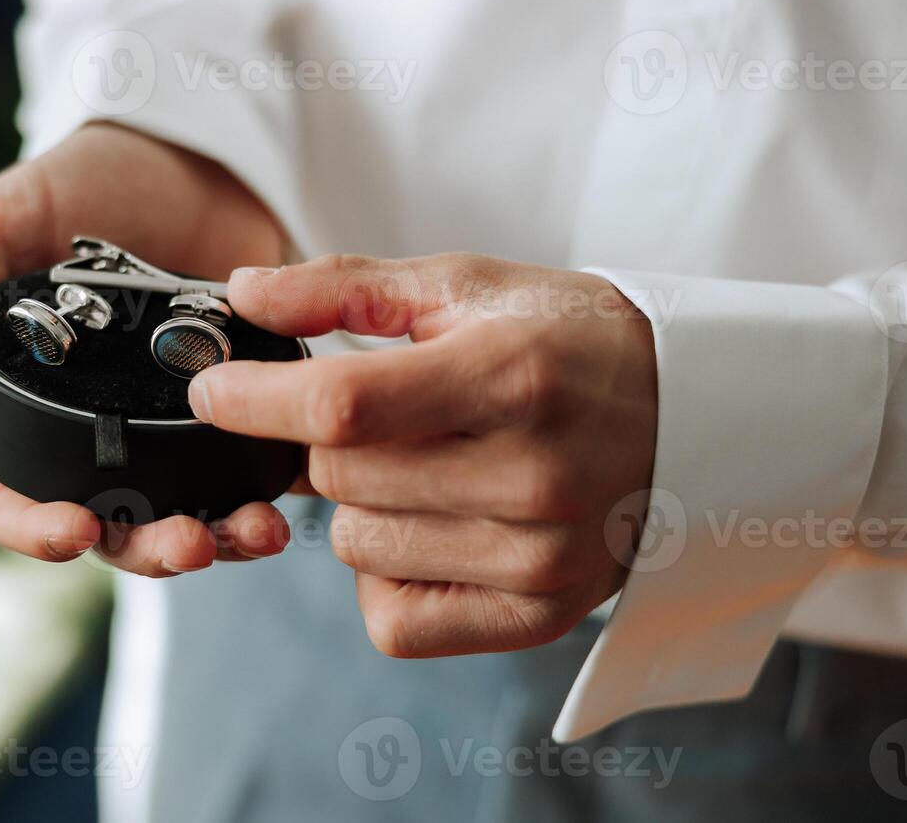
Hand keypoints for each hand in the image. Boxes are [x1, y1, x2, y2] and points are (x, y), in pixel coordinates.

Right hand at [0, 123, 293, 574]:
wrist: (190, 152)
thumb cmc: (80, 181)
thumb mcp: (3, 219)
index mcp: (32, 409)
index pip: (17, 499)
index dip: (37, 531)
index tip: (76, 530)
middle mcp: (101, 432)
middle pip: (114, 527)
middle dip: (148, 549)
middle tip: (189, 543)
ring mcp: (173, 424)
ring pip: (187, 512)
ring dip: (220, 536)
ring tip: (256, 532)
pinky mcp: (240, 405)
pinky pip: (251, 466)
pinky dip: (268, 488)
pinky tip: (288, 493)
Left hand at [187, 253, 657, 655]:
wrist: (693, 411)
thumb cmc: (570, 339)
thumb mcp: (467, 285)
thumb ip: (346, 287)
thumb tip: (243, 294)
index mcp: (513, 377)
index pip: (343, 406)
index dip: (255, 398)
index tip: (213, 386)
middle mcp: (532, 477)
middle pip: (337, 480)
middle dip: (321, 441)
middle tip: (366, 414)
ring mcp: (538, 559)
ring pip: (356, 548)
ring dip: (359, 504)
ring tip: (421, 464)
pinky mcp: (537, 616)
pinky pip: (394, 620)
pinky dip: (386, 574)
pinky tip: (428, 525)